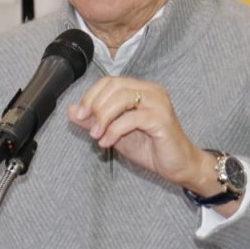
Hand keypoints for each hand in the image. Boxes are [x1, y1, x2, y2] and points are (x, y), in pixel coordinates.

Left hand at [66, 76, 212, 191]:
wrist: (178, 167)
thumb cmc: (151, 148)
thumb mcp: (116, 133)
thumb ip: (95, 120)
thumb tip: (71, 111)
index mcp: (141, 89)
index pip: (110, 81)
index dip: (90, 96)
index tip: (79, 115)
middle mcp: (151, 91)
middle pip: (114, 86)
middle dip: (95, 106)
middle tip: (88, 127)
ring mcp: (158, 103)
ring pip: (122, 98)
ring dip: (103, 117)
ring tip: (97, 135)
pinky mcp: (162, 119)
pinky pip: (132, 118)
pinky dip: (114, 130)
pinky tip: (108, 142)